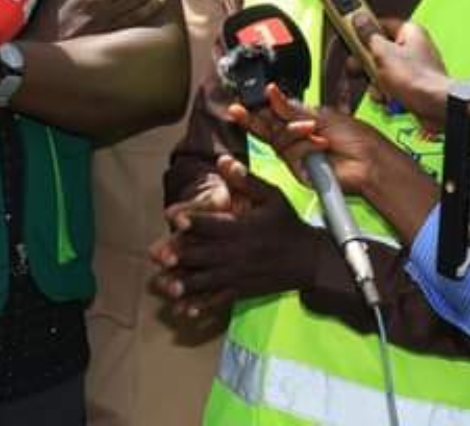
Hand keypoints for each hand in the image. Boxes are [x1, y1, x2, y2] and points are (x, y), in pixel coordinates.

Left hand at [150, 154, 315, 317]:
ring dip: (186, 283)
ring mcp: (239, 275)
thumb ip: (246, 180)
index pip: (214, 224)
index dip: (194, 221)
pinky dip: (202, 305)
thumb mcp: (273, 196)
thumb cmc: (288, 224)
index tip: (174, 218)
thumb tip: (223, 159)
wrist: (310, 260)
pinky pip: (219, 300)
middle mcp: (238, 253)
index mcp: (243, 228)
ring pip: (208, 281)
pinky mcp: (242, 291)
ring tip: (166, 285)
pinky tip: (185, 310)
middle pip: (205, 254)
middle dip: (182, 255)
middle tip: (158, 255)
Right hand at [227, 83, 392, 195]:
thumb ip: (292, 109)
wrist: (371, 162)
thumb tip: (271, 93)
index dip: (257, 108)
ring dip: (294, 132)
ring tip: (313, 129)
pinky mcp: (299, 171)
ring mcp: (296, 156)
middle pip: (267, 129)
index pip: (273, 114)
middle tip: (238, 111)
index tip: (243, 103)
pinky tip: (320, 144)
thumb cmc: (356, 138)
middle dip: (254, 119)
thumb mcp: (322, 115)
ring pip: (278, 140)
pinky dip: (305, 146)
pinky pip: (291, 154)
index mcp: (301, 122)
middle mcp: (296, 139)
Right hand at [364, 21, 450, 129]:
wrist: (436, 108)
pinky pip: (389, 85)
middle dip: (367, 64)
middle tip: (360, 69)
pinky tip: (390, 98)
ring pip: (380, 70)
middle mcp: (412, 47)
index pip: (378, 24)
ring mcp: (412, 67)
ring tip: (382, 88)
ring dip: (375, 82)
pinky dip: (386, 93)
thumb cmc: (418, 79)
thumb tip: (358, 18)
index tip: (348, 36)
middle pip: (377, 50)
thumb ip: (368, 35)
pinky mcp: (412, 85)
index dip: (361, 32)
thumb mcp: (383, 53)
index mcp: (408, 31)